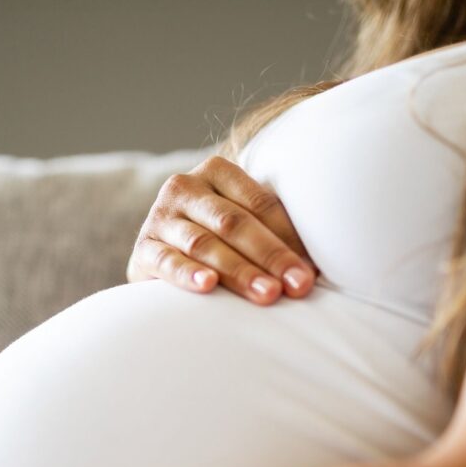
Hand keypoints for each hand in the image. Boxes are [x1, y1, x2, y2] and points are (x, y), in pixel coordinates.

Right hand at [127, 155, 318, 304]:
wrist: (163, 256)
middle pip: (235, 223)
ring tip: (267, 294)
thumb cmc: (219, 242)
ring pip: (205, 244)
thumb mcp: (244, 225)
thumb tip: (322, 267)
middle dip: (271, 257)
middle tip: (298, 286)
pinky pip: (167, 262)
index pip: (260, 203)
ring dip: (240, 271)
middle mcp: (185, 187)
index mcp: (217, 172)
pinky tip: (208, 286)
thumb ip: (275, 233)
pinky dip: (188, 274)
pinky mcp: (143, 249)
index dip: (289, 236)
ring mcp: (160, 217)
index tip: (314, 270)